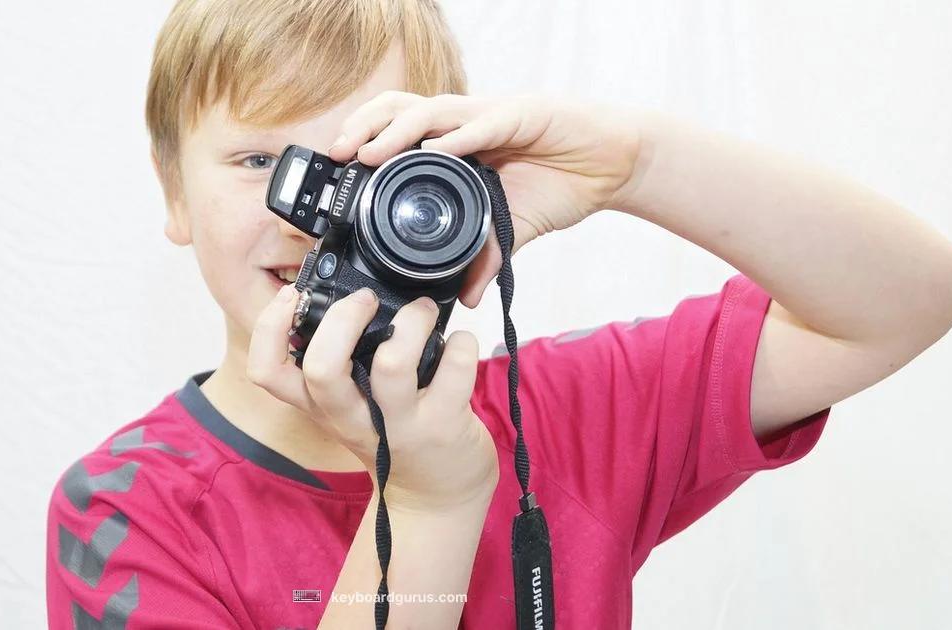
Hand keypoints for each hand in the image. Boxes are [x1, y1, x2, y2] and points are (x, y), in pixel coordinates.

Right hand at [248, 284, 498, 512]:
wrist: (435, 499)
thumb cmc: (391, 438)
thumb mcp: (349, 409)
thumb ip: (339, 365)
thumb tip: (342, 295)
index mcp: (322, 407)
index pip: (269, 373)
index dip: (269, 328)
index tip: (289, 296)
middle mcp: (354, 418)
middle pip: (324, 369)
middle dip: (342, 319)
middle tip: (364, 300)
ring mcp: (401, 425)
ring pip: (393, 365)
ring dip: (412, 322)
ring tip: (422, 311)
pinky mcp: (445, 426)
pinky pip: (455, 372)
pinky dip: (462, 344)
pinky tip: (460, 342)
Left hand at [328, 92, 641, 306]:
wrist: (612, 165)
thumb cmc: (561, 185)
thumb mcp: (513, 231)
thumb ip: (486, 258)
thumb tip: (467, 297)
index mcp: (455, 145)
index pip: (398, 133)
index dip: (366, 144)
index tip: (339, 172)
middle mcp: (464, 123)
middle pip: (400, 108)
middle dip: (365, 127)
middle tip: (340, 155)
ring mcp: (489, 116)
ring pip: (430, 110)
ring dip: (397, 130)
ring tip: (370, 152)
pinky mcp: (522, 115)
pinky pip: (482, 124)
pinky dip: (458, 137)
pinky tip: (438, 149)